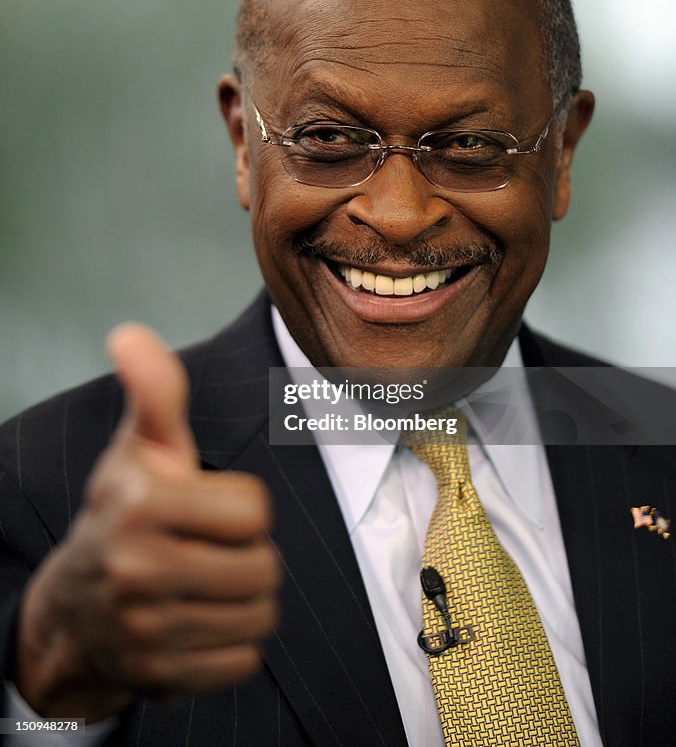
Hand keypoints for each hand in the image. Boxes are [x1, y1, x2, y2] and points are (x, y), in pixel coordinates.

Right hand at [14, 325, 279, 721]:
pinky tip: (195, 623)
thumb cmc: (125, 511)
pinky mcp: (159, 678)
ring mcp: (145, 631)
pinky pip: (244, 660)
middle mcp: (136, 569)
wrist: (76, 606)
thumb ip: (155, 393)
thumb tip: (130, 333)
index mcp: (139, 504)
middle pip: (262, 567)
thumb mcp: (140, 449)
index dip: (240, 507)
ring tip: (203, 584)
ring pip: (259, 615)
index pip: (254, 511)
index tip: (204, 508)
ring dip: (243, 599)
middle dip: (245, 555)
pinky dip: (230, 643)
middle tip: (205, 549)